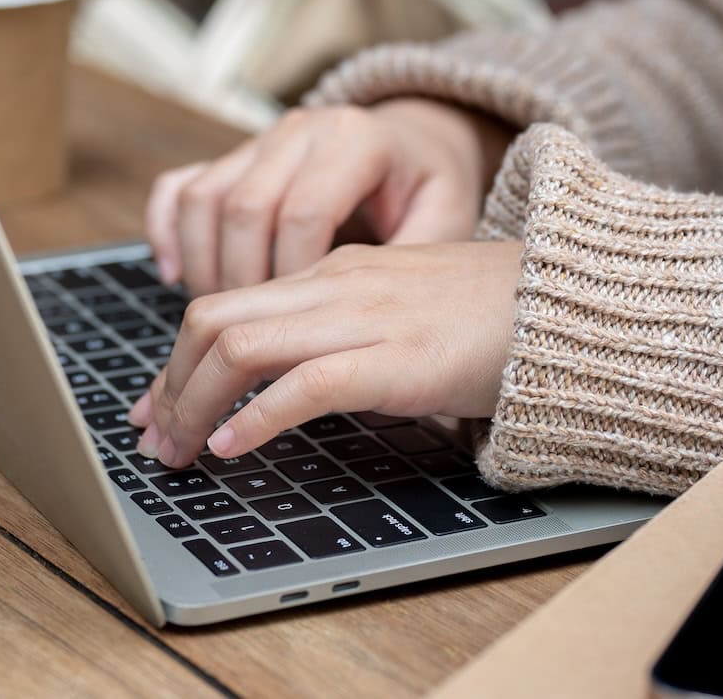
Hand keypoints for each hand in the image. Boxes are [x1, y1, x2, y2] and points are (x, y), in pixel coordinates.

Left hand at [127, 240, 523, 467]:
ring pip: (241, 344)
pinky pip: (303, 385)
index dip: (176, 361)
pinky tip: (232, 447)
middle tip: (153, 440)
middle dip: (168, 384)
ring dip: (194, 404)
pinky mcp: (395, 359)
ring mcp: (364, 317)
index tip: (156, 406)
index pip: (226, 304)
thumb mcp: (402, 312)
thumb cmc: (494, 317)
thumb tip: (295, 391)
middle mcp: (337, 284)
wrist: (569, 303)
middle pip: (212, 318)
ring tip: (179, 452)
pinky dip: (255, 419)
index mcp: (334, 270)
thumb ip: (348, 335)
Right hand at [145, 99, 511, 295]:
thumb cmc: (430, 191)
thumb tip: (369, 322)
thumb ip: (413, 260)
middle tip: (252, 342)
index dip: (295, 276)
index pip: (304, 212)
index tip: (301, 329)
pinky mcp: (232, 157)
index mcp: (355, 141)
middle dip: (244, 281)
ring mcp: (259, 141)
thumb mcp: (445, 218)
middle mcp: (300, 131)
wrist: (414, 143)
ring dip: (204, 266)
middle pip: (245, 208)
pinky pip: (178, 187)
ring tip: (223, 323)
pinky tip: (175, 279)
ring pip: (204, 199)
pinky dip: (166, 232)